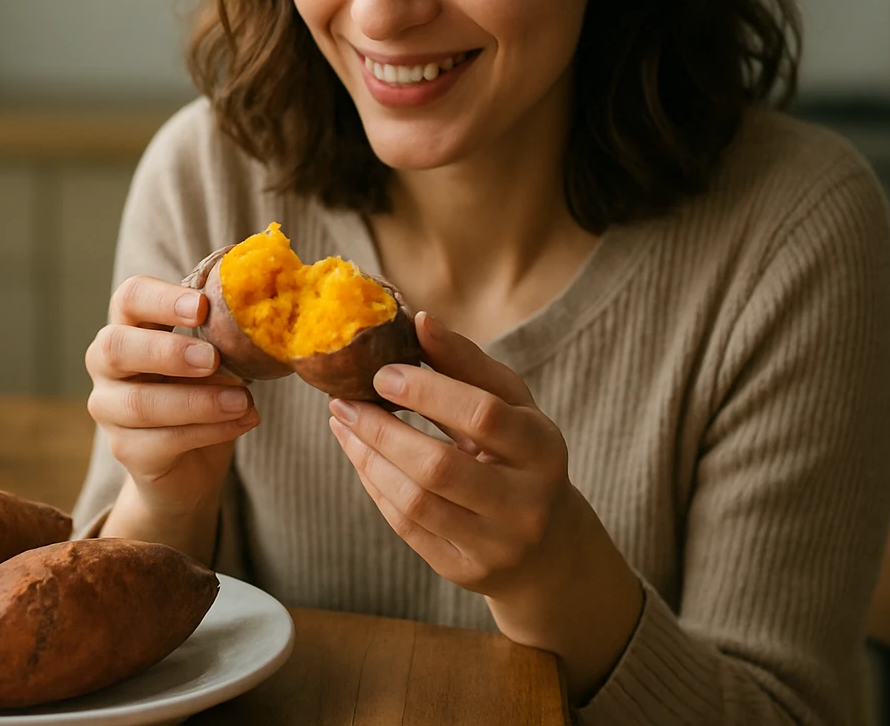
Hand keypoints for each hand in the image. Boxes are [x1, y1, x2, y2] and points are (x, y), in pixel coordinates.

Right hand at [85, 275, 259, 521]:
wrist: (190, 464)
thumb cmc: (200, 392)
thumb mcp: (212, 358)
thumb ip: (221, 336)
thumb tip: (255, 321)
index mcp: (129, 326)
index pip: (130, 298)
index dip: (161, 299)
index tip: (202, 307)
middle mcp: (107, 365)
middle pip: (115, 346)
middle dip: (167, 351)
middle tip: (213, 359)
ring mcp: (109, 409)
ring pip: (140, 403)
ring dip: (198, 401)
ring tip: (242, 401)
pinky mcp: (127, 449)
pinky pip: (163, 440)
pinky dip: (209, 431)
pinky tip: (243, 421)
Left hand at [328, 310, 641, 696]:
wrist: (546, 547)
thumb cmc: (521, 457)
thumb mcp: (512, 407)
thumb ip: (467, 365)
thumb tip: (420, 320)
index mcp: (543, 449)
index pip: (484, 414)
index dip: (428, 390)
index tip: (382, 371)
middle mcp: (526, 503)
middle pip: (440, 466)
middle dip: (382, 429)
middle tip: (344, 400)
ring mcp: (494, 545)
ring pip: (415, 502)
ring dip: (368, 458)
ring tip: (343, 423)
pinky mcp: (462, 569)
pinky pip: (405, 526)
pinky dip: (374, 485)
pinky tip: (359, 455)